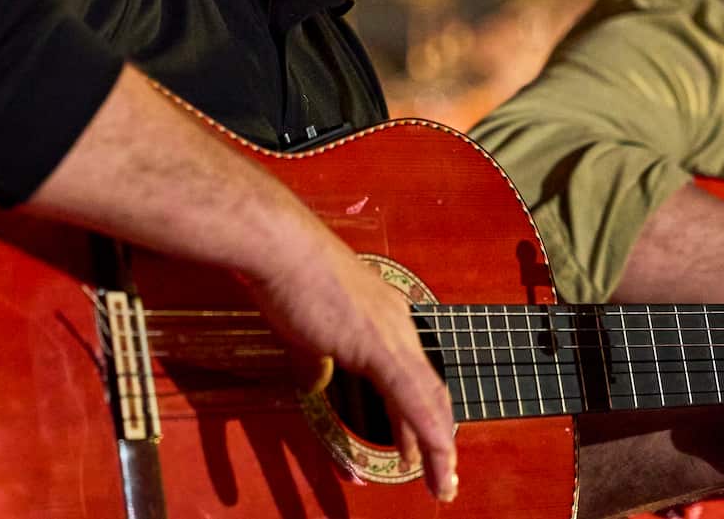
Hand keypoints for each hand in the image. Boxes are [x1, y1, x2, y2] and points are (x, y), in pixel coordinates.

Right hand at [248, 231, 457, 502]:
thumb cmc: (287, 272)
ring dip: (438, 444)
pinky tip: (437, 456)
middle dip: (436, 433)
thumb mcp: (305, 324)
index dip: (420, 410)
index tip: (421, 440)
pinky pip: (413, 400)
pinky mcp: (378, 346)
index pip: (413, 372)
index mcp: (384, 314)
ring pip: (428, 399)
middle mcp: (397, 322)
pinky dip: (428, 433)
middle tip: (442, 469)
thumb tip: (314, 381)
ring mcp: (392, 333)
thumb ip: (315, 358)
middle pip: (428, 389)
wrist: (281, 246)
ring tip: (442, 479)